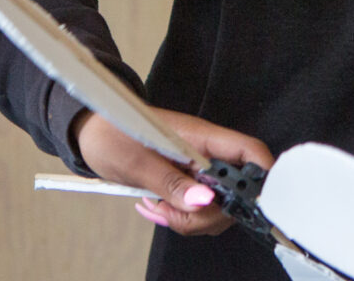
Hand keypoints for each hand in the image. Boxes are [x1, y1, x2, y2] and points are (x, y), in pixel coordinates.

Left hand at [74, 107, 275, 236]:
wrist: (92, 133)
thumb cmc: (111, 135)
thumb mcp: (136, 162)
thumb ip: (171, 183)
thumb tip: (204, 201)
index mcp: (201, 137)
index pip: (248, 152)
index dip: (260, 177)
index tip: (249, 205)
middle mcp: (207, 152)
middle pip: (236, 191)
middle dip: (210, 213)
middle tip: (175, 211)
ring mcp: (199, 168)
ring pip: (218, 207)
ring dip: (194, 219)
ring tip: (161, 208)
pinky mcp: (189, 181)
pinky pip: (201, 209)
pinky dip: (184, 218)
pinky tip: (161, 209)